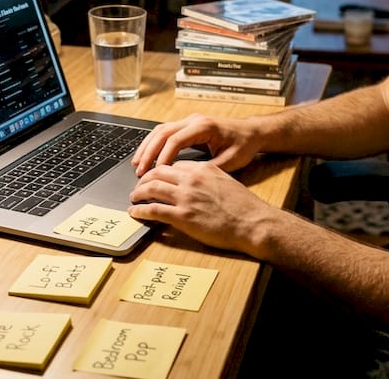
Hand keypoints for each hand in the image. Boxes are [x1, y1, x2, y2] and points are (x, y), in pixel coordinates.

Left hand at [129, 161, 274, 253]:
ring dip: (138, 192)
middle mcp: (192, 179)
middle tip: (139, 185)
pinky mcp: (183, 216)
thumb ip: (209, 179)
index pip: (174, 165)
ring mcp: (186, 197)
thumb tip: (197, 186)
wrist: (253, 222)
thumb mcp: (226, 182)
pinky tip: (135, 212)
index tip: (156, 177)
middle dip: (144, 178)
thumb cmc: (245, 206)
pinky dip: (140, 210)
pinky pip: (154, 209)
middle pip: (158, 172)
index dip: (161, 171)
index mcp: (203, 169)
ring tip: (134, 197)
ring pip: (152, 187)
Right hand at [132, 113, 260, 176]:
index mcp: (204, 127)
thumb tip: (188, 180)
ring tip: (137, 164)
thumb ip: (209, 169)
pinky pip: (165, 132)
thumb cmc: (243, 145)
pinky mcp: (187, 126)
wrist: (251, 132)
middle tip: (139, 170)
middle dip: (149, 151)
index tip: (156, 173)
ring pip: (160, 130)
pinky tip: (146, 157)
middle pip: (163, 132)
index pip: (176, 140)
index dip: (163, 156)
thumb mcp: (231, 160)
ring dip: (147, 147)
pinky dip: (153, 144)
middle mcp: (194, 120)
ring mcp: (189, 121)